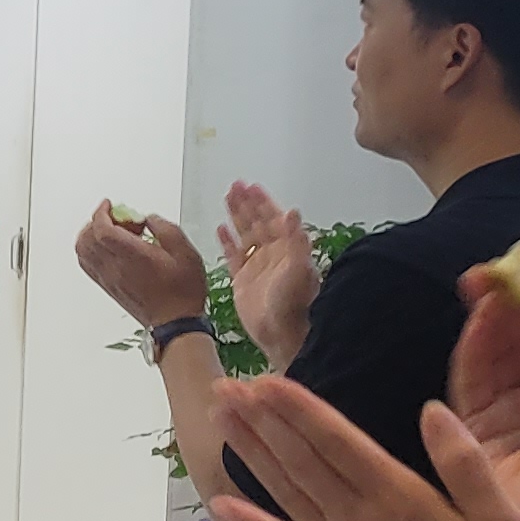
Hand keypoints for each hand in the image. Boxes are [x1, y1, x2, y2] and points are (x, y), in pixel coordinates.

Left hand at [73, 201, 209, 330]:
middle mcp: (115, 267)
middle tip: (119, 218)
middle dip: (98, 221)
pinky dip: (90, 250)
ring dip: (92, 235)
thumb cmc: (183, 291)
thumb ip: (165, 228)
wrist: (175, 322)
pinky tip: (108, 248)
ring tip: (114, 232)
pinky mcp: (109, 287)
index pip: (101, 229)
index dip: (101, 212)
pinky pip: (88, 265)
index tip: (109, 204)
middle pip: (87, 238)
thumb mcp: (185, 251)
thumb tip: (149, 219)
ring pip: (83, 251)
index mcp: (133, 255)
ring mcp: (109, 279)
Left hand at [210, 377, 519, 520]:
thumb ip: (466, 464)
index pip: (336, 442)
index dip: (298, 409)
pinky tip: (222, 502)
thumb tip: (431, 410)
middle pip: (299, 461)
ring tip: (220, 419)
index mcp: (398, 499)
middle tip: (224, 386)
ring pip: (284, 492)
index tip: (264, 381)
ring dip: (250, 454)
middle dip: (261, 420)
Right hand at [220, 183, 317, 363]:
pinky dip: (226, 241)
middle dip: (246, 203)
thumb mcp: (299, 269)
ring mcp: (257, 266)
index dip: (262, 201)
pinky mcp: (242, 280)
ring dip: (236, 216)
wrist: (281, 334)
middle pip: (256, 221)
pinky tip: (220, 229)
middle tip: (235, 185)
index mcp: (286, 249)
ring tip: (227, 198)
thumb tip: (292, 212)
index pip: (272, 218)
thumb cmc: (293, 304)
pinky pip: (232, 255)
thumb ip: (296, 240)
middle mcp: (272, 254)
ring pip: (244, 234)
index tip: (252, 186)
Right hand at [446, 276, 519, 520]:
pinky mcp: (476, 431)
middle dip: (502, 305)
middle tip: (487, 276)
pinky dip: (471, 354)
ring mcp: (506, 412)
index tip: (518, 270)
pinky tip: (476, 329)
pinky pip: (470, 384)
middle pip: (514, 339)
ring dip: (486, 323)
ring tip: (481, 293)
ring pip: (490, 356)